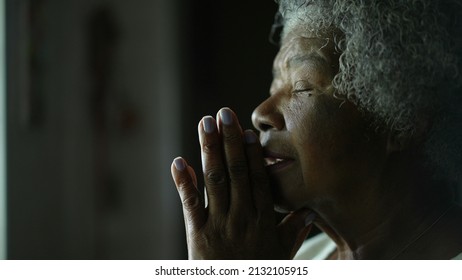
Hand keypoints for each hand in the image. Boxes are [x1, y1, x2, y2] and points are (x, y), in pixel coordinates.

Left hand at [171, 108, 313, 258]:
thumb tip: (307, 211)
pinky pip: (190, 204)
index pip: (257, 180)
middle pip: (235, 172)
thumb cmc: (259, 274)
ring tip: (206, 124)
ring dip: (209, 150)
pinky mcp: (197, 235)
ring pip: (214, 181)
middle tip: (224, 113)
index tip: (248, 131)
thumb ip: (294, 233)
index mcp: (262, 220)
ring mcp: (218, 224)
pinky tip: (178, 162)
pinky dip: (183, 182)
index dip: (252, 154)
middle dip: (230, 141)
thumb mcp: (282, 257)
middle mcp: (241, 217)